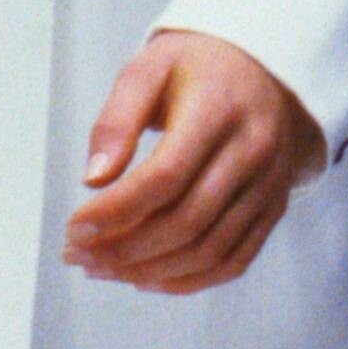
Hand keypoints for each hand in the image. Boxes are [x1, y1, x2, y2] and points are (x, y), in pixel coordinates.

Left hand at [65, 28, 323, 294]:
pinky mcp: (273, 208)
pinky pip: (233, 261)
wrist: (268, 70)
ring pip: (208, 249)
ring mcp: (268, 185)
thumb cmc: (197, 68)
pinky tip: (144, 278)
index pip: (165, 177)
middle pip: (186, 221)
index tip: (74, 228)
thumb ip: (117, 119)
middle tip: (77, 254)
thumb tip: (95, 180)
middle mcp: (252, 151)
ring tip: (101, 269)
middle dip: (124, 248)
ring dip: (148, 270)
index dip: (116, 210)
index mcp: (219, 110)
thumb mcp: (150, 67)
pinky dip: (187, 280)